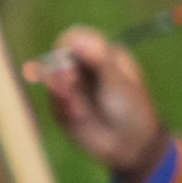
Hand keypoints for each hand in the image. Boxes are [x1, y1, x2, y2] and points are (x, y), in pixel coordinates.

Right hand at [22, 27, 170, 182]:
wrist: (129, 144)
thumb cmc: (132, 108)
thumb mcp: (119, 83)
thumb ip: (99, 60)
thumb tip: (78, 38)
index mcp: (101, 53)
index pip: (73, 38)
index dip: (65, 46)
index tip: (69, 59)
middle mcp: (83, 65)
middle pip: (56, 57)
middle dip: (59, 71)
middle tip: (70, 83)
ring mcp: (70, 84)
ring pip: (49, 78)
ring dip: (60, 91)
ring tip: (79, 108)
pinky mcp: (61, 104)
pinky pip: (52, 99)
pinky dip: (61, 106)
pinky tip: (77, 114)